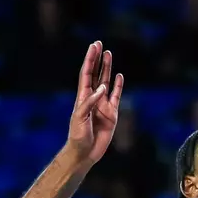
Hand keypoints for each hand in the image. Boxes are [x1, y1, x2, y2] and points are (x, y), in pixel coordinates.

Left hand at [64, 42, 124, 166]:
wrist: (85, 152)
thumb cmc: (78, 136)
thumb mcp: (80, 118)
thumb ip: (90, 102)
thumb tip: (102, 87)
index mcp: (82, 97)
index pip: (86, 73)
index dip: (90, 60)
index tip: (94, 46)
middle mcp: (92, 97)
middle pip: (95, 74)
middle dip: (97, 59)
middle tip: (100, 44)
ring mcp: (102, 104)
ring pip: (106, 81)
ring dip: (107, 68)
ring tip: (109, 54)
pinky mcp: (112, 113)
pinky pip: (116, 96)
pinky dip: (118, 86)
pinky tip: (119, 76)